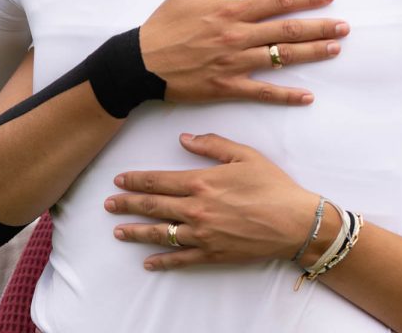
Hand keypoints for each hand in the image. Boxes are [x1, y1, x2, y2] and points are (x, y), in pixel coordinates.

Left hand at [104, 133, 322, 269]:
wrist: (294, 222)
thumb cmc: (272, 186)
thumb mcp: (245, 155)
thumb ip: (212, 145)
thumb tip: (184, 139)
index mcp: (202, 182)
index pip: (159, 181)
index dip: (136, 181)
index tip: (119, 180)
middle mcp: (196, 209)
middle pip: (153, 207)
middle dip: (127, 205)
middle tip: (108, 205)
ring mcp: (202, 234)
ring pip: (161, 234)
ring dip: (136, 232)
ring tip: (118, 231)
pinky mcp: (212, 254)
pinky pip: (181, 259)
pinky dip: (162, 261)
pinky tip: (148, 262)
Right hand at [139, 0, 348, 106]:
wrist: (140, 63)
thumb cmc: (163, 26)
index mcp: (230, 11)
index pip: (277, 1)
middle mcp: (237, 36)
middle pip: (287, 30)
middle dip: (319, 26)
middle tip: (345, 26)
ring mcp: (235, 63)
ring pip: (281, 58)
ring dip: (311, 53)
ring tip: (335, 48)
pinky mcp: (227, 87)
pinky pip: (263, 93)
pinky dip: (286, 95)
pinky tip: (307, 95)